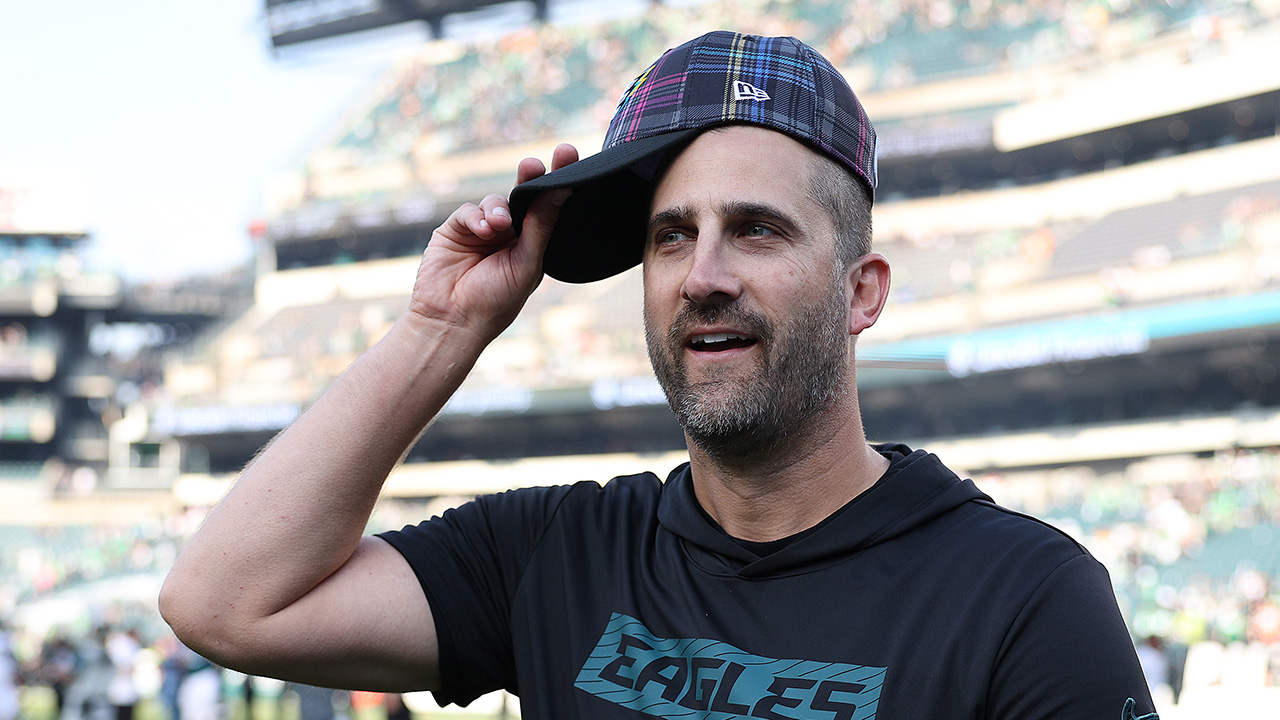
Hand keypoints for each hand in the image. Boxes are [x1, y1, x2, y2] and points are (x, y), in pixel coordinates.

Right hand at [409, 143, 579, 340]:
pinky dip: (476, 217)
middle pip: (524, 196)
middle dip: (530, 178)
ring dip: (498, 210)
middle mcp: (511, 234)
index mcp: (534, 243)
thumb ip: (541, 225)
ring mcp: (483, 230)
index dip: (558, 181)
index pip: (549, 207)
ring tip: (498, 226)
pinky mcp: (457, 229)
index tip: (568, 154)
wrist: (452, 320)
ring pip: (496, 201)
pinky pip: (469, 211)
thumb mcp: (527, 263)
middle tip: (534, 164)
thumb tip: (563, 190)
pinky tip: (482, 231)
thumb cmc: (496, 300)